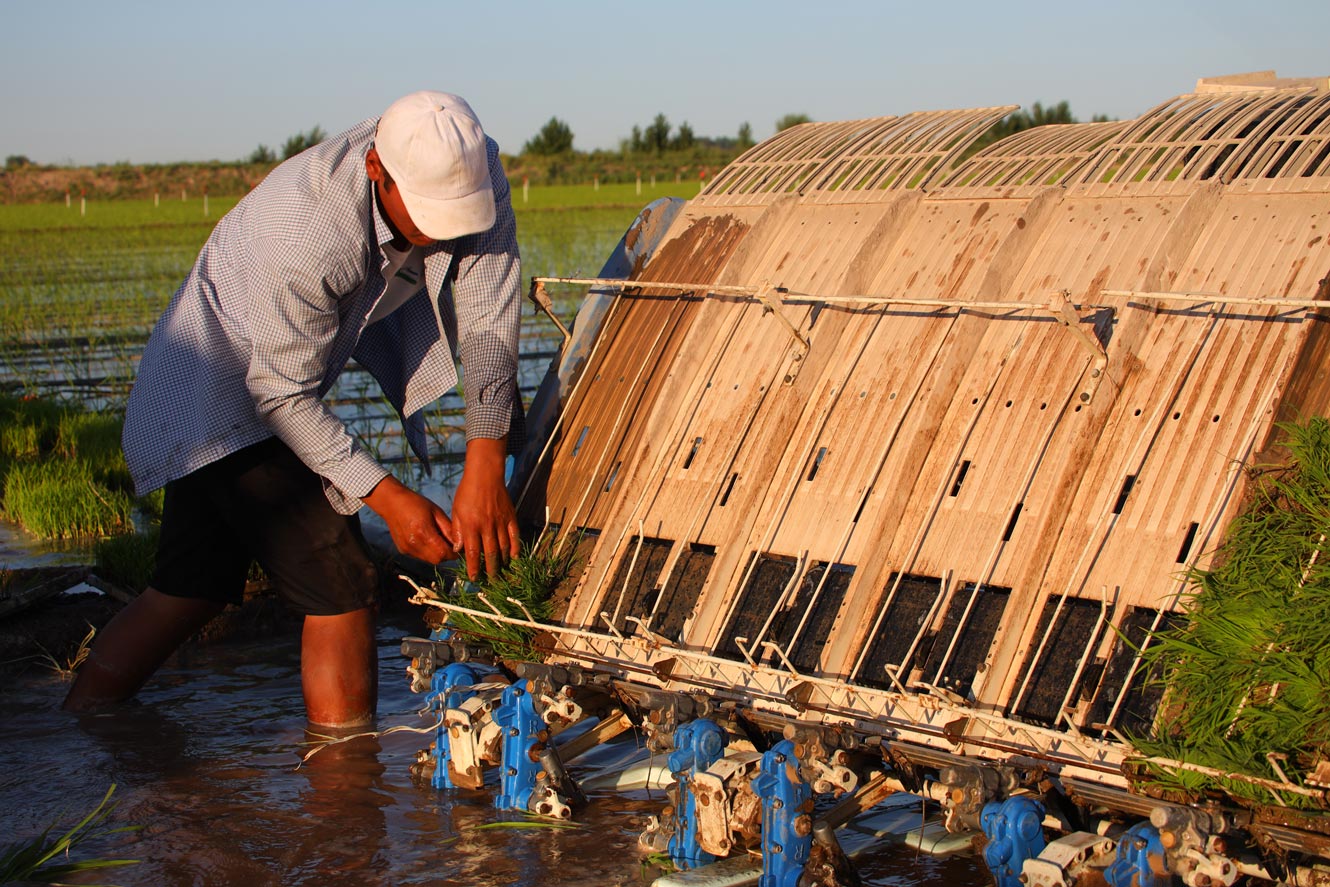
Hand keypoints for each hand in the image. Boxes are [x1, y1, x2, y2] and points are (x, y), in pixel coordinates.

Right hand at [361, 475, 457, 562]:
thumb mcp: (436, 512)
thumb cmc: (416, 504)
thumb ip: (448, 529)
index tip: (458, 548)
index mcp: (423, 532)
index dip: (453, 553)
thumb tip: (459, 544)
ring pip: (429, 560)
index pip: (443, 553)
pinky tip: (425, 539)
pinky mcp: (402, 550)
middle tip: (449, 544)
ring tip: (436, 539)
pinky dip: (427, 552)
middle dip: (446, 555)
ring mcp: (406, 548)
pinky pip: (420, 556)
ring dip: (436, 553)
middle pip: (437, 560)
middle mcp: (413, 543)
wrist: (392, 503)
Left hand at [450, 437, 520, 579]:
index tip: (474, 578)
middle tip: (491, 581)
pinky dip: (515, 549)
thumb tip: (458, 550)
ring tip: (501, 572)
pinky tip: (513, 558)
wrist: (485, 475)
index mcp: (471, 525)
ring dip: (502, 562)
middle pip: (490, 554)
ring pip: (503, 548)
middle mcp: (487, 526)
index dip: (473, 568)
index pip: (473, 552)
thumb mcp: (456, 511)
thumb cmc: (467, 492)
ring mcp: (501, 522)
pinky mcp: (511, 517)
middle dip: (490, 570)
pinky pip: (515, 536)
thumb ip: (458, 531)